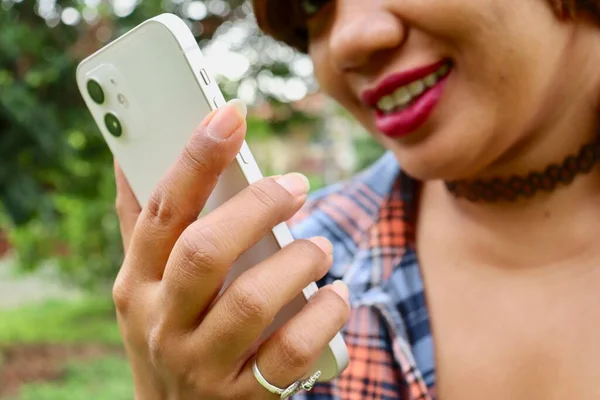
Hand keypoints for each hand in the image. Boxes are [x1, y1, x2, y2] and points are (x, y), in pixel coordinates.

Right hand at [112, 100, 350, 399]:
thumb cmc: (169, 328)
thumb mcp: (145, 281)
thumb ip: (145, 222)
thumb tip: (128, 152)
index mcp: (138, 282)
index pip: (162, 210)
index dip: (195, 158)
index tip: (230, 114)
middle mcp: (162, 323)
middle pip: (206, 250)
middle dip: (257, 207)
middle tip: (295, 186)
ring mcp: (201, 364)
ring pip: (252, 301)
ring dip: (298, 261)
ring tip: (320, 246)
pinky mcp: (242, 397)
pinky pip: (292, 353)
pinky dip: (324, 316)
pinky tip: (337, 295)